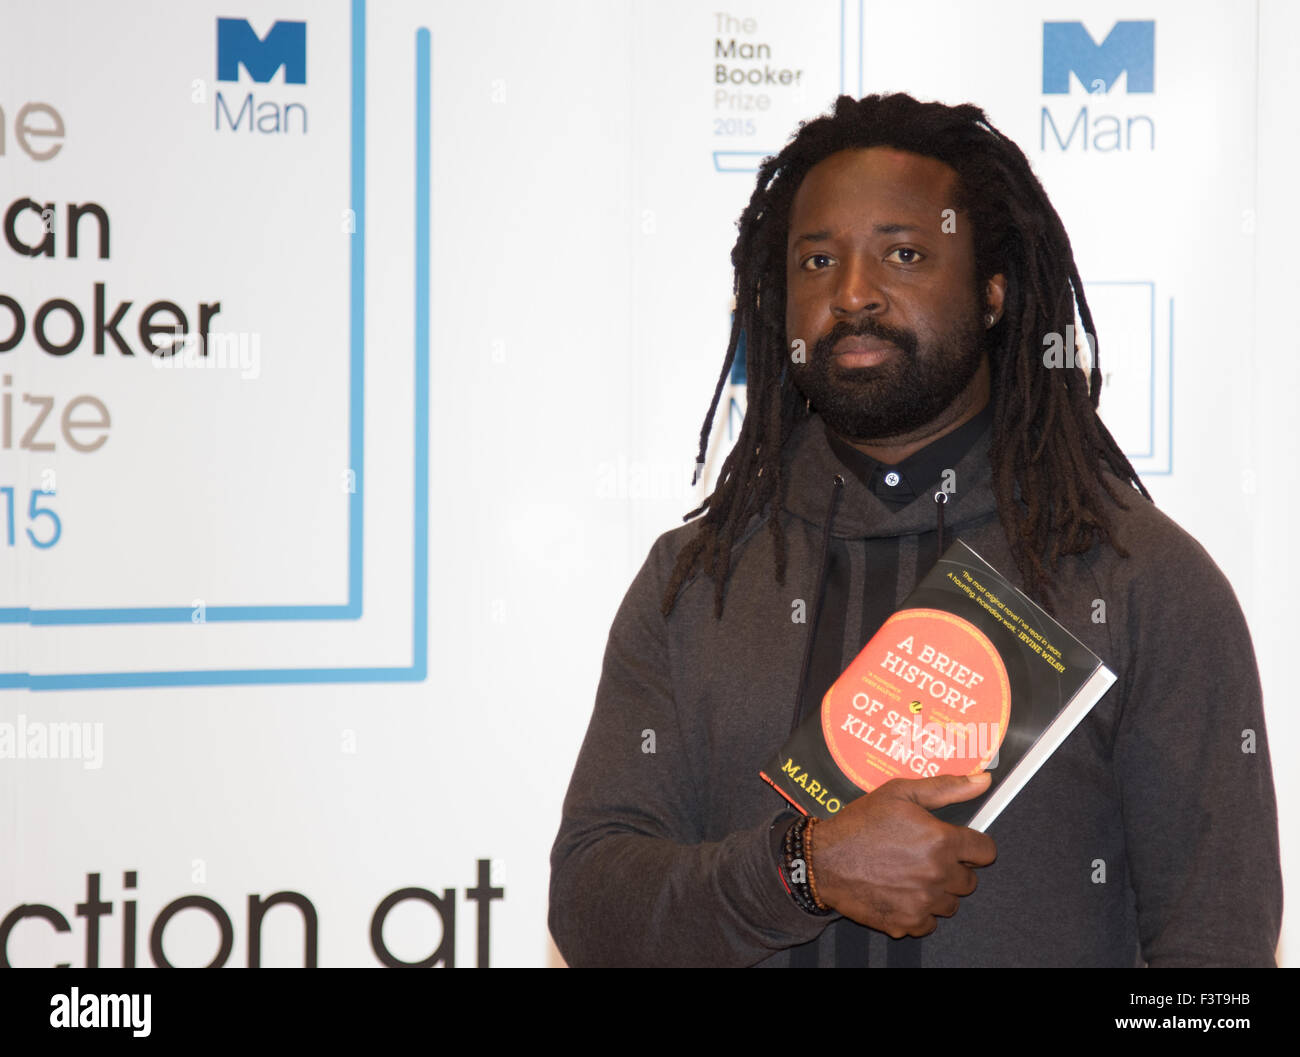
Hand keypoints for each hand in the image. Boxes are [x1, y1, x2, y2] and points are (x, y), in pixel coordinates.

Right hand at [811, 773, 996, 937]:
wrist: (823, 860)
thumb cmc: (859, 825)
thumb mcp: (899, 793)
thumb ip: (945, 788)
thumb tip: (981, 780)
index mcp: (941, 841)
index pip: (986, 851)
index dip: (973, 846)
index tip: (959, 845)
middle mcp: (937, 874)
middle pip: (969, 881)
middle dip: (953, 869)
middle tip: (925, 858)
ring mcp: (923, 902)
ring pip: (950, 903)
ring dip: (937, 891)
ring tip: (910, 875)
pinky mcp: (907, 923)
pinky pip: (928, 923)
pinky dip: (918, 912)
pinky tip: (900, 894)